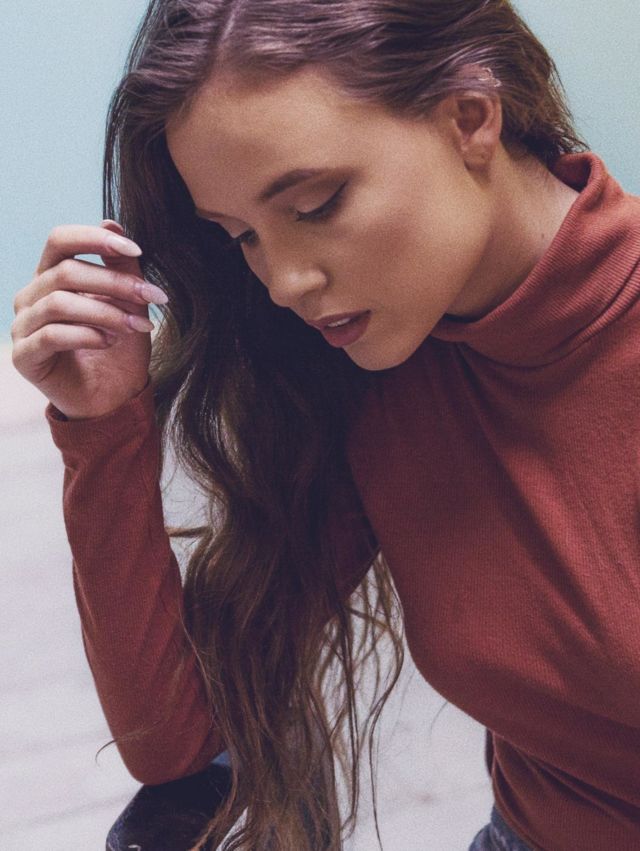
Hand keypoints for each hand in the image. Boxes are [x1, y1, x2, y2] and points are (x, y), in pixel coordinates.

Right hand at [11, 220, 168, 419]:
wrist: (113, 397)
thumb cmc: (118, 347)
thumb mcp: (128, 302)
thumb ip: (120, 265)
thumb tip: (112, 222)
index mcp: (51, 276)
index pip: (60, 240)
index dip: (95, 239)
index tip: (138, 249)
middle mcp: (31, 296)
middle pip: (65, 272)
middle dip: (116, 282)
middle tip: (152, 296)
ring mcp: (23, 326)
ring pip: (59, 303)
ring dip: (106, 311)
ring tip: (136, 325)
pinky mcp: (24, 356)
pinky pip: (51, 335)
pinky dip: (86, 334)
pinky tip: (110, 341)